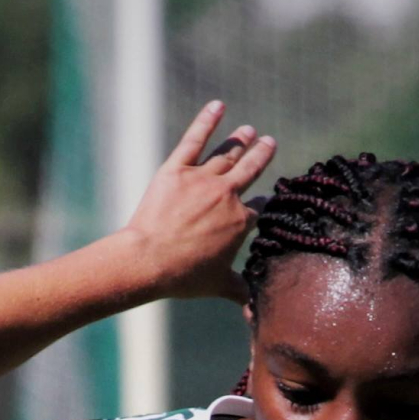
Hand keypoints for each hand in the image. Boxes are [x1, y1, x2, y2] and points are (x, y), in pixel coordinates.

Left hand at [113, 101, 275, 304]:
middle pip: (250, 170)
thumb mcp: (217, 286)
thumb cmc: (183, 278)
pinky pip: (195, 139)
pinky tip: (218, 105)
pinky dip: (207, 120)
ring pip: (228, 153)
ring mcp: (203, 179)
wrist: (148, 261)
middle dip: (262, 156)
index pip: (257, 207)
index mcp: (240, 222)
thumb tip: (256, 314)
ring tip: (249, 131)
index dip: (261, 202)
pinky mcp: (178, 168)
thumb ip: (240, 292)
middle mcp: (227, 195)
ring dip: (240, 140)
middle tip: (269, 143)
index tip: (265, 197)